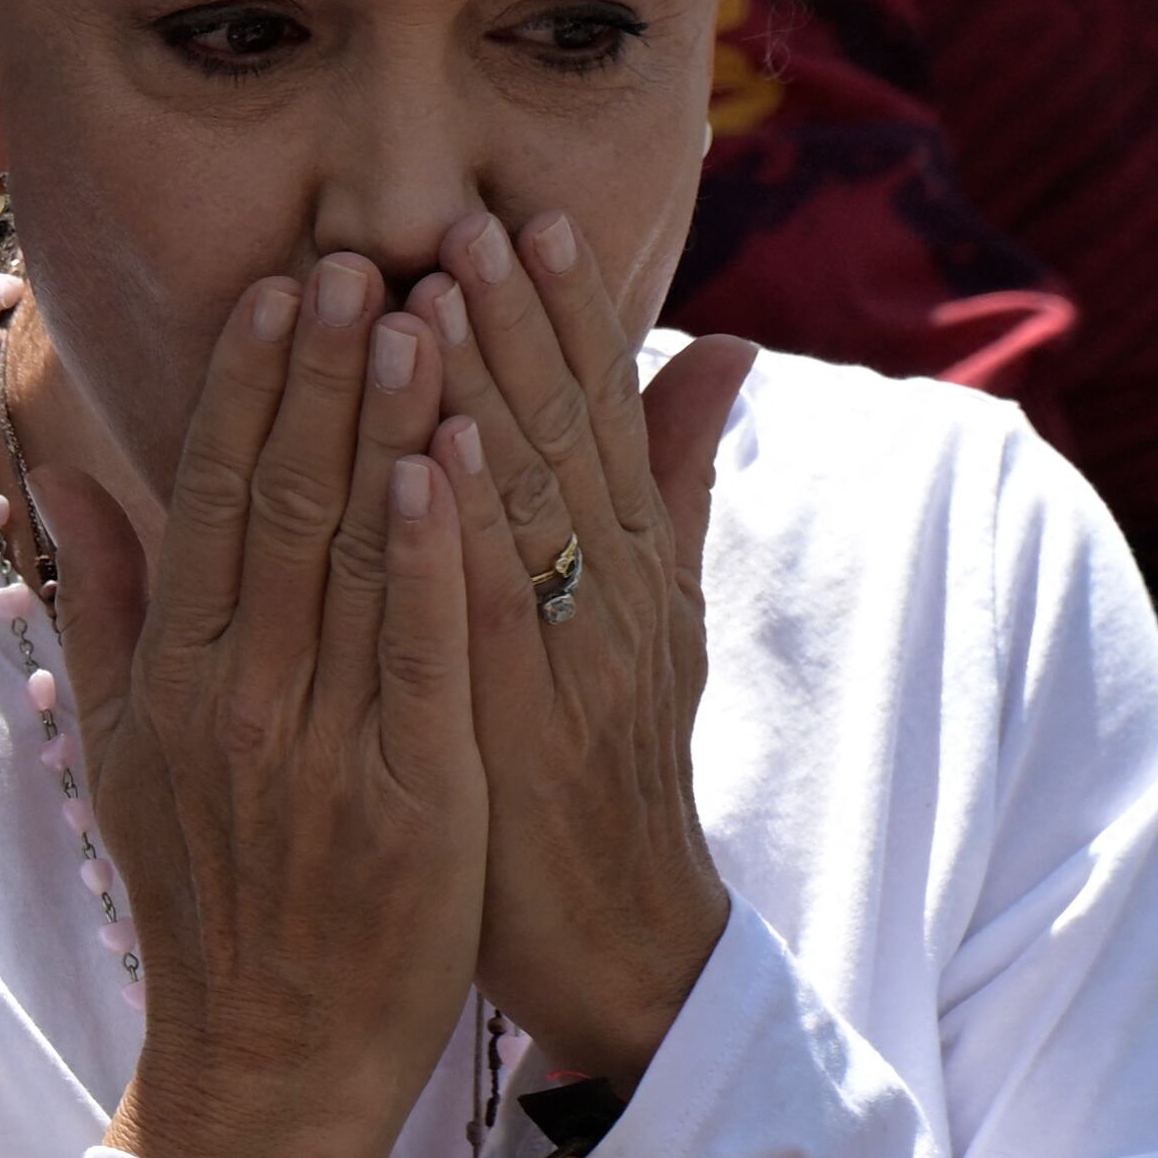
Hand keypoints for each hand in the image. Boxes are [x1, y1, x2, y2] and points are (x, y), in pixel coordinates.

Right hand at [46, 256, 486, 1157]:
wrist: (266, 1063)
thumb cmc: (212, 903)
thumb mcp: (128, 754)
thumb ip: (107, 613)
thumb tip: (73, 486)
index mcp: (176, 676)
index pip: (211, 494)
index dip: (248, 383)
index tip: (280, 285)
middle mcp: (234, 695)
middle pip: (278, 498)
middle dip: (318, 369)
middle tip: (355, 252)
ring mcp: (316, 744)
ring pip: (346, 555)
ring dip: (380, 423)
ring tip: (417, 311)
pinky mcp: (404, 796)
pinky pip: (413, 654)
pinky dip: (422, 555)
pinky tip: (444, 465)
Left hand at [407, 210, 741, 1091]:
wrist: (622, 941)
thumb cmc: (610, 776)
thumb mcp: (665, 620)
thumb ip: (677, 485)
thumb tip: (720, 348)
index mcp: (638, 567)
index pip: (607, 417)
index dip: (574, 317)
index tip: (533, 217)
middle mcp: (616, 598)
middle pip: (570, 439)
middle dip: (522, 324)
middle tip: (473, 216)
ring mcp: (572, 661)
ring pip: (532, 505)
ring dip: (488, 389)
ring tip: (443, 287)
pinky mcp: (521, 728)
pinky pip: (491, 612)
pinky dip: (469, 526)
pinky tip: (437, 449)